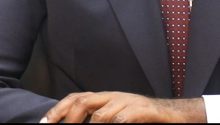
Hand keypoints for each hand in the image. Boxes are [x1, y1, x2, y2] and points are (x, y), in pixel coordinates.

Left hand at [40, 92, 205, 122]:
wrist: (174, 115)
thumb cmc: (144, 119)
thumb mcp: (118, 116)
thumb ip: (100, 119)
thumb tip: (74, 122)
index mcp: (106, 97)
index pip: (76, 98)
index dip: (58, 110)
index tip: (44, 124)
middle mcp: (114, 96)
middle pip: (83, 101)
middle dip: (67, 118)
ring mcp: (128, 102)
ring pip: (101, 114)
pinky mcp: (142, 111)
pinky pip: (121, 120)